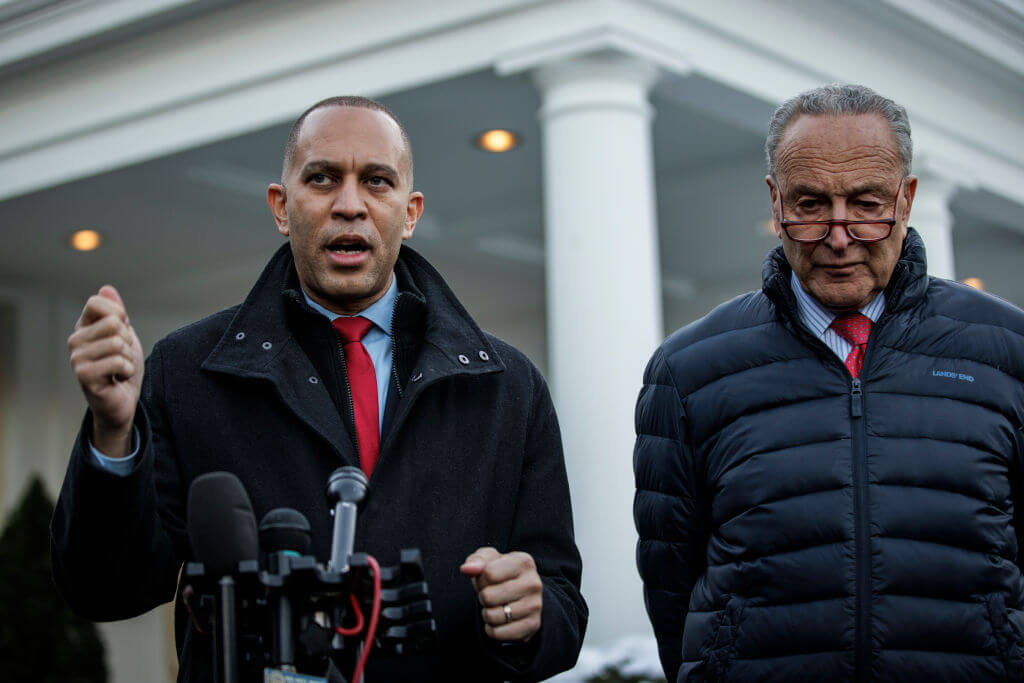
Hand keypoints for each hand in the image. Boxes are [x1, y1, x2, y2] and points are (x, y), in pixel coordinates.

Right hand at [68, 285, 143, 457]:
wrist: (123, 401)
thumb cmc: (123, 368)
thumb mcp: (125, 335)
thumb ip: (116, 312)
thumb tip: (106, 288)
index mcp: (83, 327)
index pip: (98, 302)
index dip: (119, 315)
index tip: (121, 333)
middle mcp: (75, 340)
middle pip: (113, 323)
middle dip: (127, 341)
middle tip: (121, 357)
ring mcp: (76, 358)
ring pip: (118, 343)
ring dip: (128, 358)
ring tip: (119, 369)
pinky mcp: (84, 375)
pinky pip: (118, 362)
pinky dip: (127, 371)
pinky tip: (117, 379)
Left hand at [460, 547, 542, 642]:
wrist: (521, 594)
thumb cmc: (500, 573)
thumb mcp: (488, 560)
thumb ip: (476, 561)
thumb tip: (466, 569)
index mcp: (524, 562)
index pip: (488, 573)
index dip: (481, 579)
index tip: (488, 579)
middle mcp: (533, 583)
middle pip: (488, 596)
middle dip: (483, 597)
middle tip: (491, 595)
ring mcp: (535, 606)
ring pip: (492, 616)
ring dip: (486, 614)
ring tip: (495, 606)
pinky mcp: (532, 625)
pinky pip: (498, 633)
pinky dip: (491, 629)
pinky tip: (499, 621)